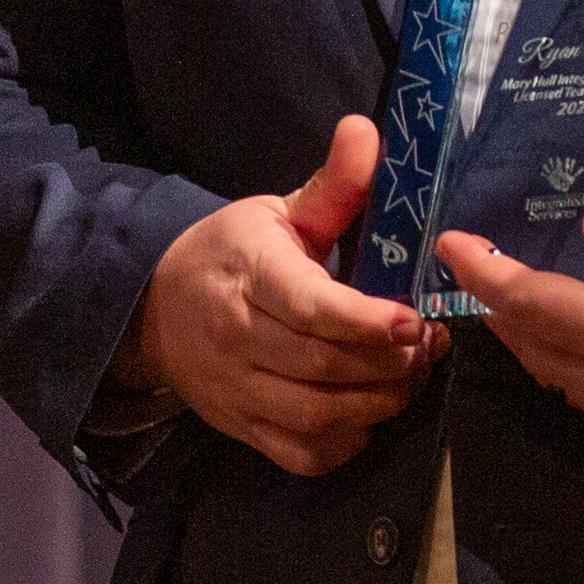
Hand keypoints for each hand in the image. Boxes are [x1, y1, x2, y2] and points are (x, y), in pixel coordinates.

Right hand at [115, 115, 443, 473]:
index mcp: (250, 275)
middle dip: (389, 363)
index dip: (366, 320)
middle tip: (429, 345)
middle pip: (323, 367)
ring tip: (410, 376)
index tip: (414, 319)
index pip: (310, 308)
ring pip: (316, 415)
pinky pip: (299, 454)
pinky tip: (369, 417)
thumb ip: (332, 186)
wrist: (154, 308)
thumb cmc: (232, 253)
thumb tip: (367, 129)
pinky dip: (343, 446)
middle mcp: (237, 338)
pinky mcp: (241, 428)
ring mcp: (237, 390)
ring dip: (377, 404)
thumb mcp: (278, 212)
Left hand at [437, 193, 583, 436]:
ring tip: (500, 284)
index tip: (449, 240)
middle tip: (468, 257)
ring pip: (548, 373)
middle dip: (492, 303)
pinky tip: (552, 319)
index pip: (532, 305)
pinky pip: (575, 387)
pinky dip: (550, 350)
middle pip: (529, 346)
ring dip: (518, 330)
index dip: (484, 272)